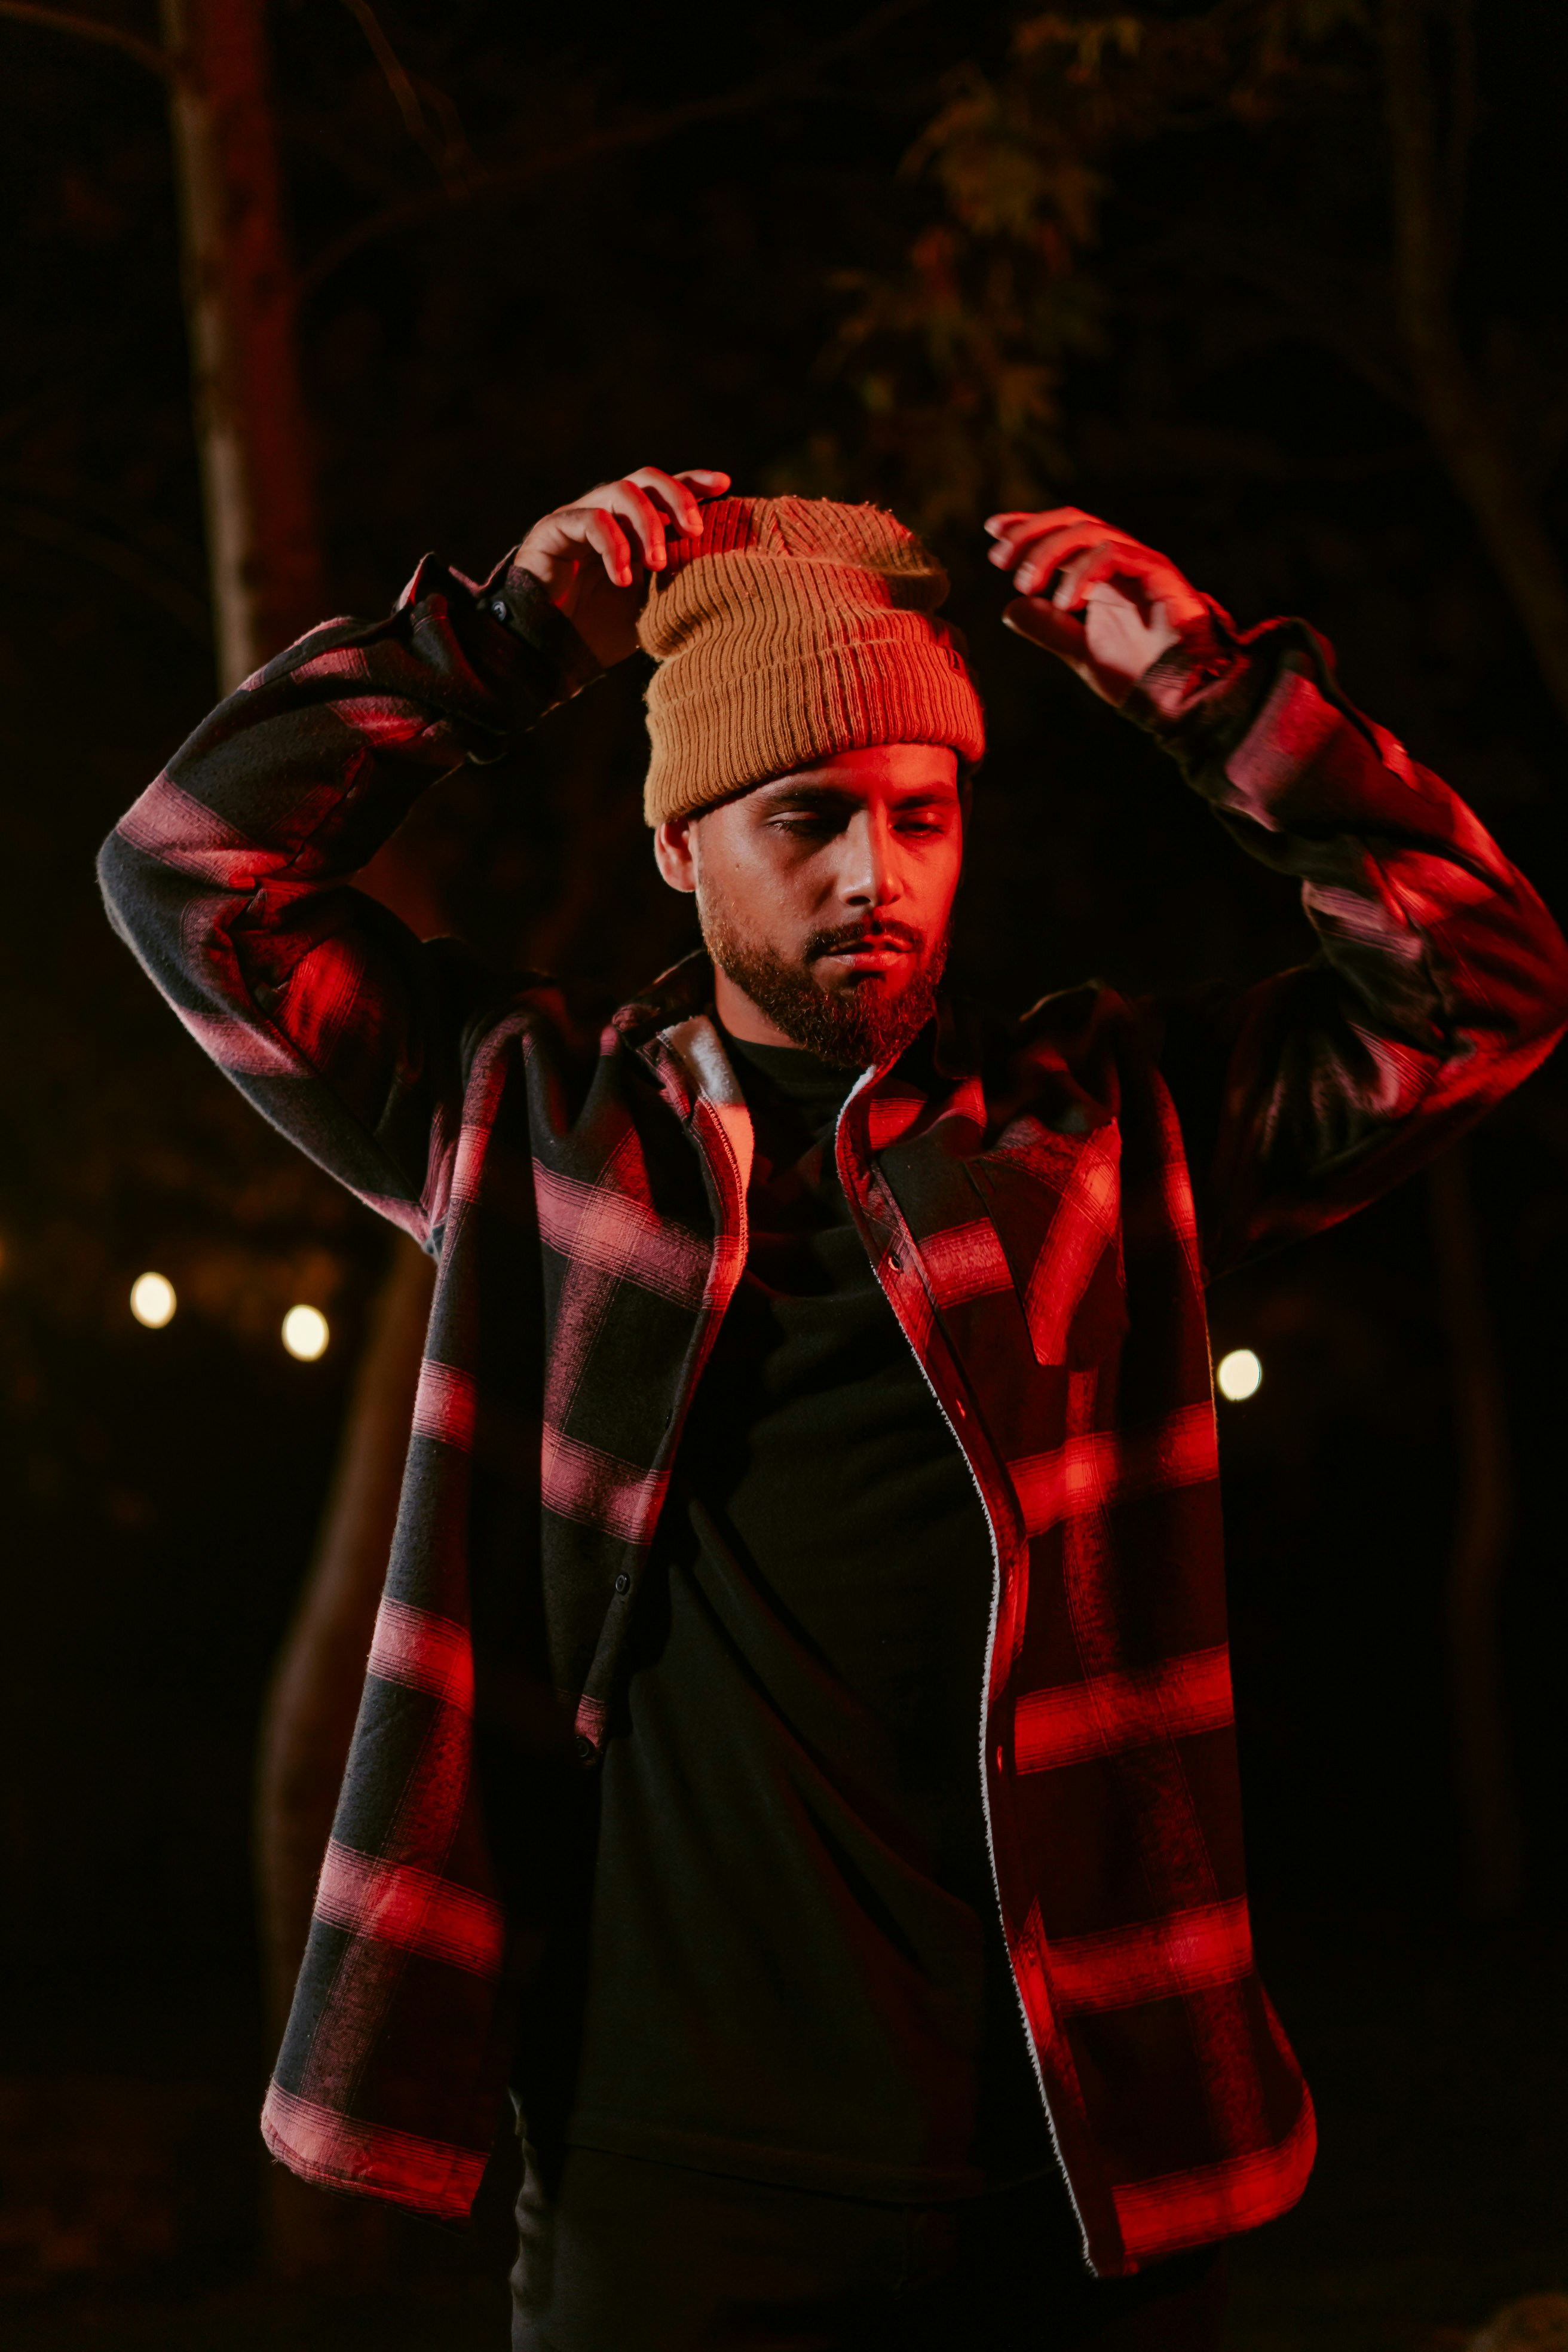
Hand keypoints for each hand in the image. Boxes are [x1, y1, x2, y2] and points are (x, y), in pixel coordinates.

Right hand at [514, 466, 730, 666]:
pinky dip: (614, 546)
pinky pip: (591, 519)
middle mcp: (606, 513)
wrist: (550, 654)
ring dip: (647, 524)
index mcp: (631, 526)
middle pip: (646, 479)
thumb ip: (676, 578)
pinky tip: (623, 579)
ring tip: (656, 565)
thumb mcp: (652, 605)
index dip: (694, 482)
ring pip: (620, 492)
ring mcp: (579, 517)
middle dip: (677, 498)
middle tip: (694, 532)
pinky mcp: (554, 529)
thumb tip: (719, 562)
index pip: (665, 491)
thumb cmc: (600, 633)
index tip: (725, 485)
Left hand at [984, 506, 1209, 704]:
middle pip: (1072, 521)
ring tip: (1026, 584)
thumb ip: (1048, 628)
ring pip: (1089, 532)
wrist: (1180, 696)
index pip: (1061, 535)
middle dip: (1031, 533)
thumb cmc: (1138, 675)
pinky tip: (1064, 601)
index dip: (1026, 528)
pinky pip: (1113, 555)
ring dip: (1049, 552)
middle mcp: (1120, 560)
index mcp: (1101, 573)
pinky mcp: (1157, 572)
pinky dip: (1082, 572)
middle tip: (1000, 559)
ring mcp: (1140, 562)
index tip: (992, 531)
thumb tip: (1010, 608)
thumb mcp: (1079, 651)